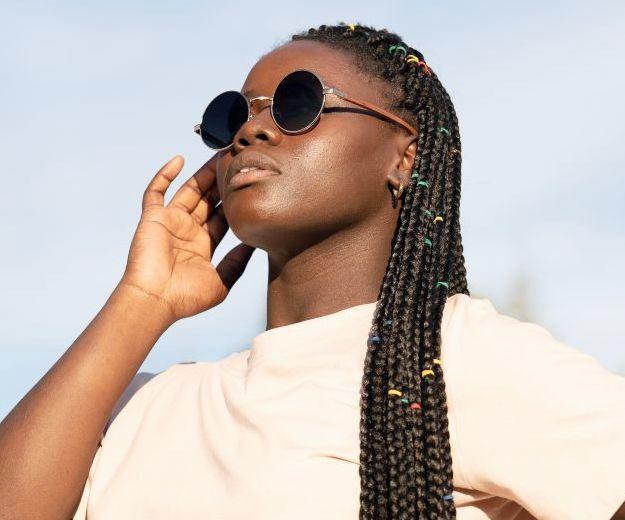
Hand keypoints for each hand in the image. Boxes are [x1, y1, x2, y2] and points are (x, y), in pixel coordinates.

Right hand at [119, 154, 254, 322]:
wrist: (154, 301)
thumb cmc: (186, 297)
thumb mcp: (221, 281)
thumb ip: (237, 262)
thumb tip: (255, 244)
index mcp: (203, 246)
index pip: (223, 218)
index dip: (235, 203)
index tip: (251, 187)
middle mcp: (188, 232)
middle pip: (209, 201)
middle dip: (223, 183)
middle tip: (239, 164)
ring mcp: (169, 223)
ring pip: (189, 191)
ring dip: (203, 174)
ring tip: (220, 156)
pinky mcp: (152, 218)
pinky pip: (155, 192)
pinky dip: (164, 175)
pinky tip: (179, 160)